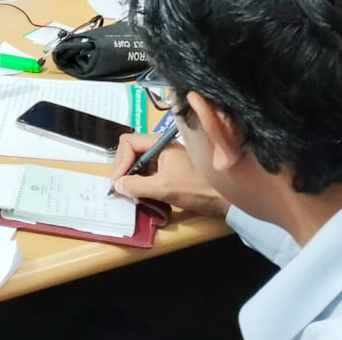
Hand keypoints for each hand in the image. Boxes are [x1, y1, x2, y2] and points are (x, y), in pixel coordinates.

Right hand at [110, 133, 229, 215]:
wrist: (224, 198)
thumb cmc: (196, 188)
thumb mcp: (163, 188)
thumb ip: (137, 185)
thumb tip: (117, 185)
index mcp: (159, 143)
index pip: (128, 143)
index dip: (120, 162)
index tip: (118, 182)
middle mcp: (160, 147)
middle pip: (131, 153)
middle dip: (125, 172)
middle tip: (123, 190)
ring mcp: (165, 159)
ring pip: (138, 166)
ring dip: (133, 181)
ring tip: (134, 197)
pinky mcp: (169, 171)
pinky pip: (148, 175)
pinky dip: (143, 186)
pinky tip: (145, 198)